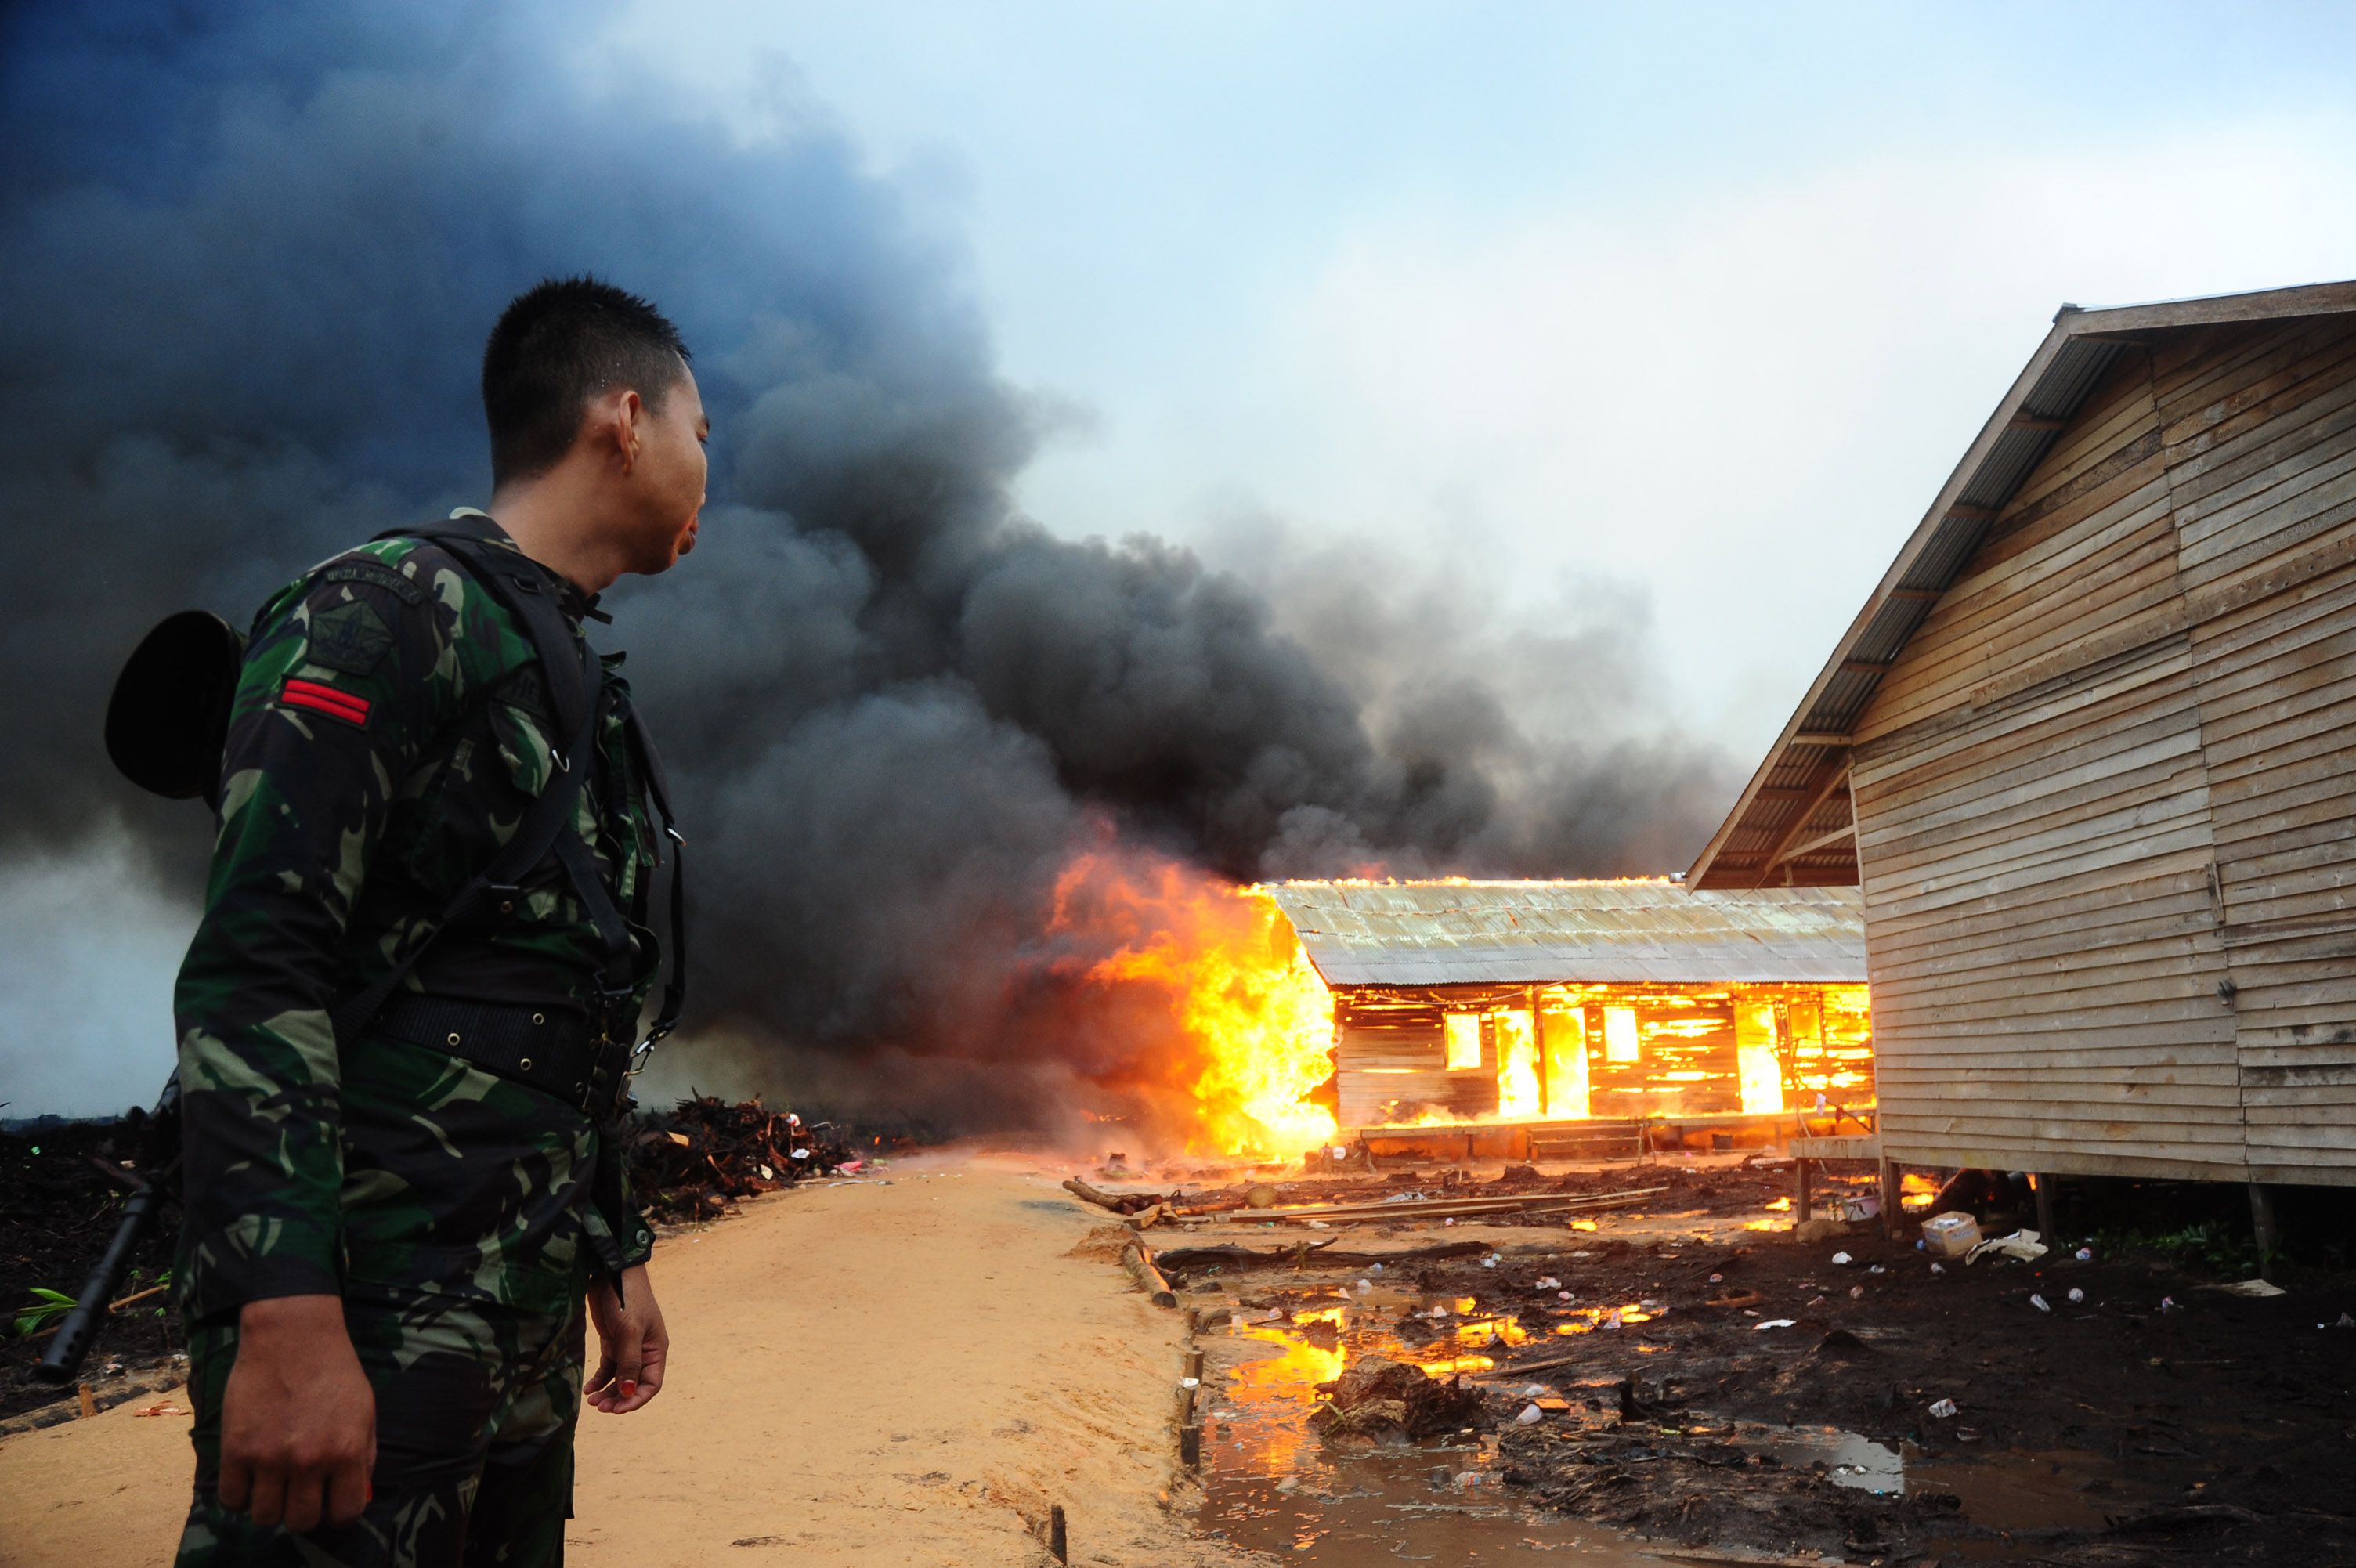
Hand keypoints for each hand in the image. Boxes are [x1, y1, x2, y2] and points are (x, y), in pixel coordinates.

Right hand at [219, 1294, 375, 1530]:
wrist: (293, 1335)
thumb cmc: (335, 1371)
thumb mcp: (365, 1411)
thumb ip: (363, 1455)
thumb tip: (355, 1493)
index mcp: (346, 1452)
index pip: (345, 1513)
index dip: (340, 1514)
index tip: (331, 1504)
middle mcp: (308, 1461)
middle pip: (301, 1521)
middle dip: (303, 1513)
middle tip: (300, 1494)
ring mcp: (268, 1458)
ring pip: (265, 1517)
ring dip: (270, 1507)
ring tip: (274, 1487)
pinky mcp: (235, 1449)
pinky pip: (231, 1500)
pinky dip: (240, 1497)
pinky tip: (249, 1479)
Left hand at [585, 1264, 666, 1413]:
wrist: (610, 1272)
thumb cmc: (626, 1298)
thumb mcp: (629, 1331)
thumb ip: (629, 1363)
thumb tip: (629, 1393)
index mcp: (656, 1349)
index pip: (651, 1384)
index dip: (636, 1399)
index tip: (617, 1409)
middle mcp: (644, 1351)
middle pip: (634, 1385)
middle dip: (618, 1398)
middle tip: (599, 1407)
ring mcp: (627, 1347)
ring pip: (619, 1379)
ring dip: (608, 1392)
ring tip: (592, 1401)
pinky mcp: (612, 1342)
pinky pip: (607, 1368)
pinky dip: (599, 1380)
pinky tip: (588, 1389)